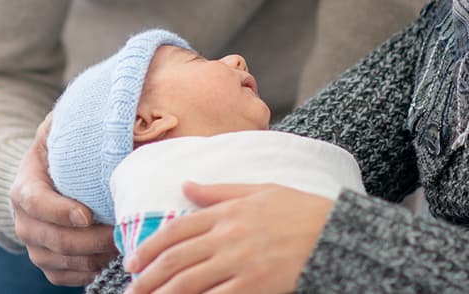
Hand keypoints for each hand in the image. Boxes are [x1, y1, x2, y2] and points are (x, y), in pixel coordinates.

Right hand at [10, 112, 118, 285]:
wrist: (47, 177)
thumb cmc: (62, 149)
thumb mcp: (61, 129)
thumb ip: (74, 121)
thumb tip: (109, 107)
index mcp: (25, 186)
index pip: (36, 202)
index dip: (59, 211)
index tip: (86, 214)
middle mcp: (24, 220)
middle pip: (52, 239)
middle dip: (89, 239)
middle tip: (121, 232)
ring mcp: (34, 244)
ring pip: (60, 261)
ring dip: (92, 257)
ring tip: (122, 244)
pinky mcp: (47, 262)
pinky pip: (63, 277)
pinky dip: (87, 272)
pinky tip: (109, 259)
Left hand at [124, 182, 333, 293]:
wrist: (337, 233)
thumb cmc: (301, 210)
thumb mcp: (260, 189)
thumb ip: (219, 191)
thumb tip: (185, 185)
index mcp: (227, 212)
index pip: (176, 230)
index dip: (149, 248)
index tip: (133, 263)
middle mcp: (228, 236)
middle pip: (176, 259)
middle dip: (147, 278)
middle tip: (131, 291)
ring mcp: (241, 263)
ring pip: (188, 283)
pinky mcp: (256, 285)